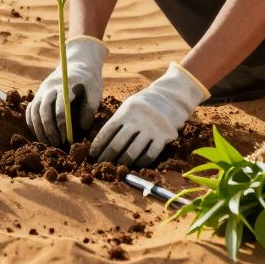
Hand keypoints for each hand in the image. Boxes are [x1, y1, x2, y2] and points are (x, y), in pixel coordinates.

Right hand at [26, 36, 108, 144]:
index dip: (62, 125)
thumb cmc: (89, 80)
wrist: (78, 63)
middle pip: (44, 110)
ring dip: (39, 129)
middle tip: (57, 144)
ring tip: (48, 143)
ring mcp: (42, 89)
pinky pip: (30, 110)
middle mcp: (50, 86)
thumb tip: (80, 130)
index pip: (60, 107)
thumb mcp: (95, 92)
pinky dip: (32, 124)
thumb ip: (89, 110)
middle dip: (49, 129)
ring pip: (34, 111)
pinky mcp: (38, 94)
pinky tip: (39, 135)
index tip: (68, 139)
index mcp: (66, 85)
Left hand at [89, 63, 208, 166]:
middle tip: (102, 164)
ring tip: (118, 166)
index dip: (98, 145)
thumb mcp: (129, 106)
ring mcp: (151, 129)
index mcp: (126, 112)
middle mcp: (137, 121)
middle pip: (117, 144)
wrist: (171, 97)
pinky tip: (137, 164)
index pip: (107, 132)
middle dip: (107, 156)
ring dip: (123, 162)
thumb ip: (118, 120)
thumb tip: (102, 140)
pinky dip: (142, 162)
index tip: (93, 154)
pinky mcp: (164, 137)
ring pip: (132, 152)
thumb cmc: (145, 104)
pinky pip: (150, 155)